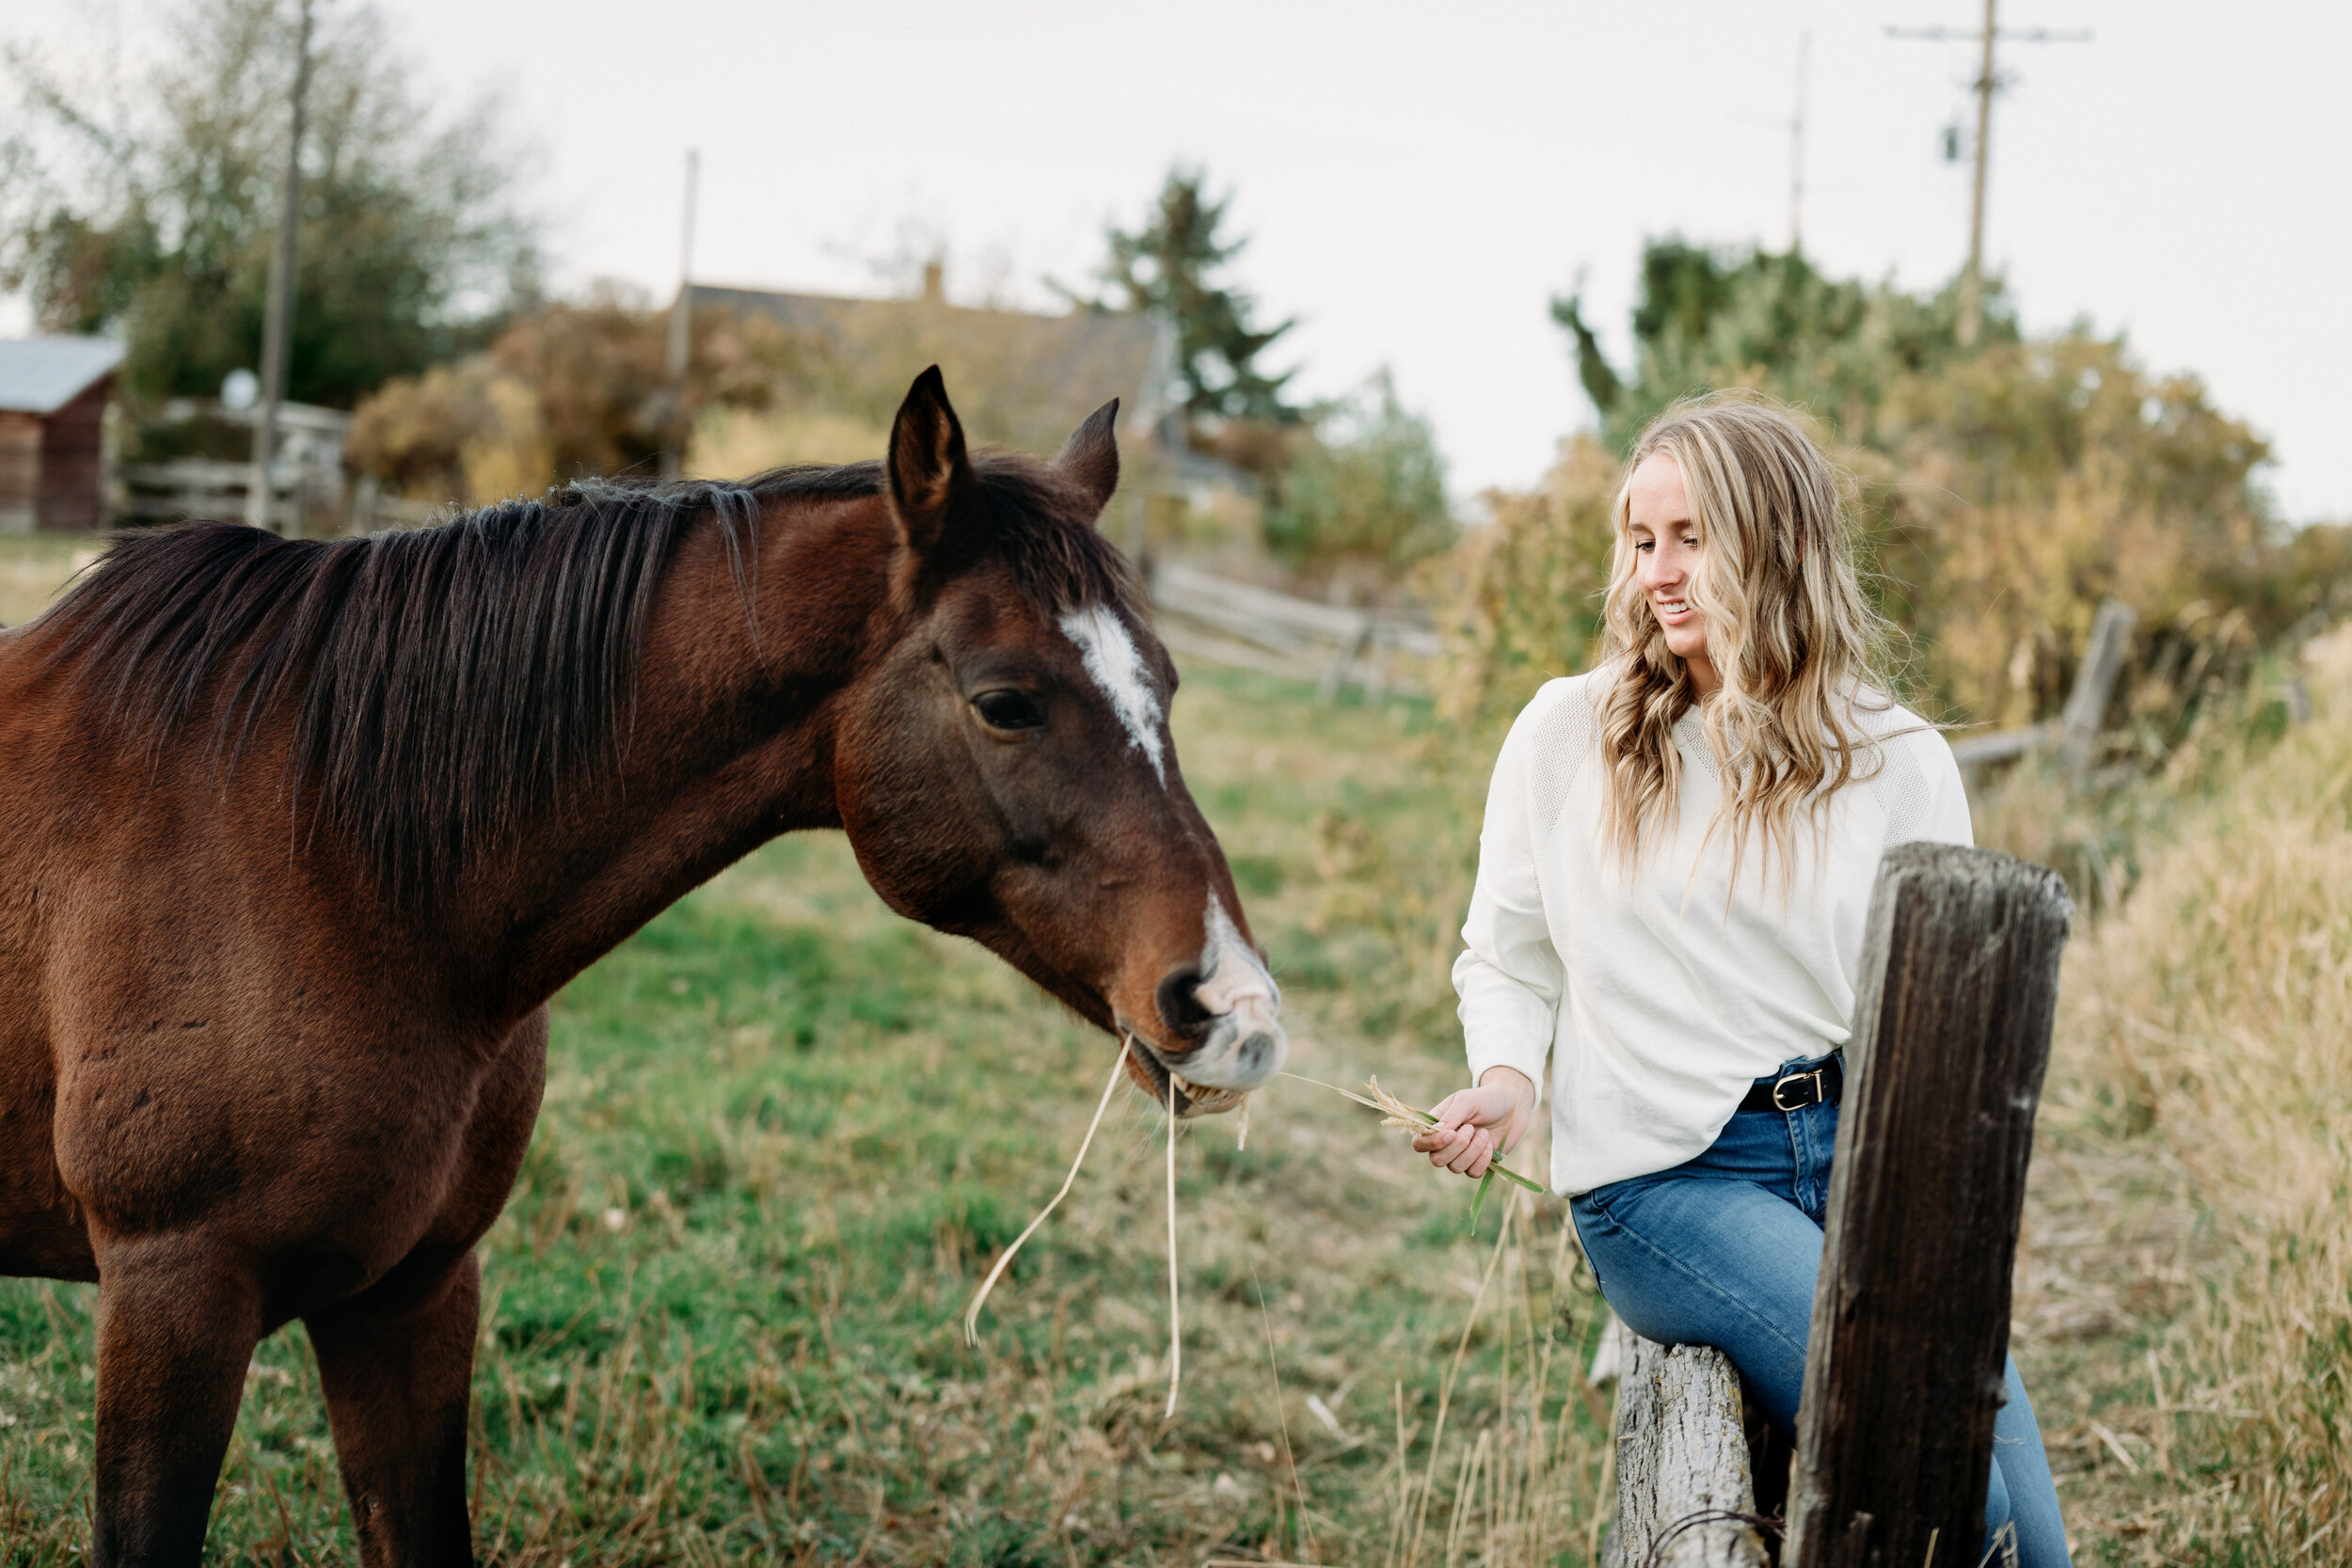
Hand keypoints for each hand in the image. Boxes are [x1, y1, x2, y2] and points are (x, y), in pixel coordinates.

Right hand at [1410, 1067, 1533, 1179]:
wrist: (1513, 1107)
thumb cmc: (1486, 1099)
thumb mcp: (1467, 1100)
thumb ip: (1452, 1115)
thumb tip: (1438, 1131)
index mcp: (1437, 1126)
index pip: (1419, 1143)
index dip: (1431, 1143)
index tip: (1451, 1134)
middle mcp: (1445, 1144)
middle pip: (1436, 1159)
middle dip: (1457, 1147)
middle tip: (1470, 1128)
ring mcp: (1461, 1156)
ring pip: (1455, 1167)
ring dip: (1473, 1150)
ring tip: (1484, 1133)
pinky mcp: (1477, 1164)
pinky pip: (1473, 1173)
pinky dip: (1483, 1159)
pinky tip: (1490, 1145)